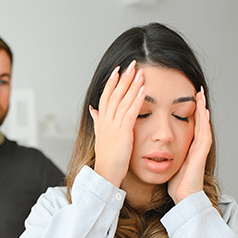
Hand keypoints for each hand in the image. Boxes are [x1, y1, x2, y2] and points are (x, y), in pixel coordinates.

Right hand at [90, 60, 145, 186]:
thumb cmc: (106, 158)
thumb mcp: (100, 136)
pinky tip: (143, 90)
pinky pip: (131, 113)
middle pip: (115, 94)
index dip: (112, 82)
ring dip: (132, 85)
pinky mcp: (123, 133)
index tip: (118, 69)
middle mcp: (106, 121)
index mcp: (101, 121)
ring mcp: (114, 126)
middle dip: (124, 78)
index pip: (106, 96)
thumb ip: (97, 120)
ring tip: (140, 72)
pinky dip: (137, 100)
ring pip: (123, 100)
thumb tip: (93, 109)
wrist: (105, 173)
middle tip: (132, 63)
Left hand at [168, 87, 211, 203]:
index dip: (188, 111)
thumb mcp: (168, 164)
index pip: (190, 124)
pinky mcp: (201, 154)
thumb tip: (153, 147)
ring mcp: (200, 149)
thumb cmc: (176, 184)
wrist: (184, 198)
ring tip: (201, 94)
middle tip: (197, 89)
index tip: (185, 97)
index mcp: (188, 147)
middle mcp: (196, 146)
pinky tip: (204, 111)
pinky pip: (204, 134)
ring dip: (203, 109)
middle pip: (198, 121)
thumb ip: (165, 154)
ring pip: (203, 124)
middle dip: (198, 105)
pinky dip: (204, 122)